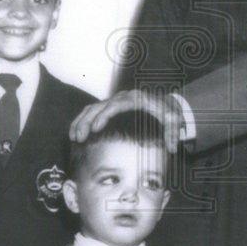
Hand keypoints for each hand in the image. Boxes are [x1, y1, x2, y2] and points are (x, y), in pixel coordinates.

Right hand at [68, 90, 184, 151]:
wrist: (166, 103)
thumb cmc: (167, 112)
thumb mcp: (173, 120)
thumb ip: (172, 133)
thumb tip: (172, 148)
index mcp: (135, 99)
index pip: (115, 106)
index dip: (103, 116)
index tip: (94, 129)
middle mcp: (122, 98)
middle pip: (98, 107)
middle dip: (86, 122)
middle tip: (79, 138)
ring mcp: (114, 101)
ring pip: (91, 108)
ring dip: (80, 121)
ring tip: (73, 138)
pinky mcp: (110, 106)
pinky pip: (91, 111)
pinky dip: (81, 121)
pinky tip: (75, 134)